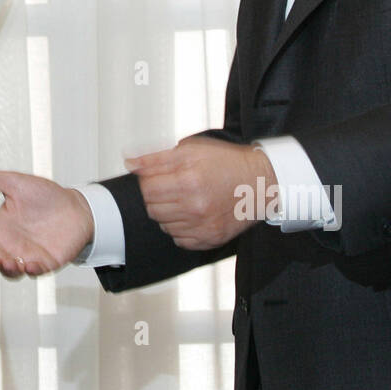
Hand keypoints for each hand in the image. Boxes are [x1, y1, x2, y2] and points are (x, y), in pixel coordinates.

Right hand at [0, 167, 94, 277]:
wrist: (77, 205)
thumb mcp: (14, 182)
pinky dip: (30, 271)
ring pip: (10, 270)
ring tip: (7, 262)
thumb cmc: (45, 194)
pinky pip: (34, 271)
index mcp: (0, 227)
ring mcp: (27, 255)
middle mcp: (10, 244)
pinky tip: (29, 265)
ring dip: (6, 269)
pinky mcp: (45, 263)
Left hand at [126, 136, 275, 249]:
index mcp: (188, 181)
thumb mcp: (191, 150)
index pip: (146, 189)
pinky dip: (180, 228)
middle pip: (152, 209)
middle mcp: (195, 207)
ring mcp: (203, 226)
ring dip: (167, 213)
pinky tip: (191, 214)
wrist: (259, 183)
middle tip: (172, 187)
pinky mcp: (210, 239)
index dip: (148, 182)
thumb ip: (156, 158)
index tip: (157, 178)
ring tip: (184, 200)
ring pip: (164, 225)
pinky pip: (179, 239)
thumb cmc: (227, 163)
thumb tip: (130, 163)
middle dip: (157, 197)